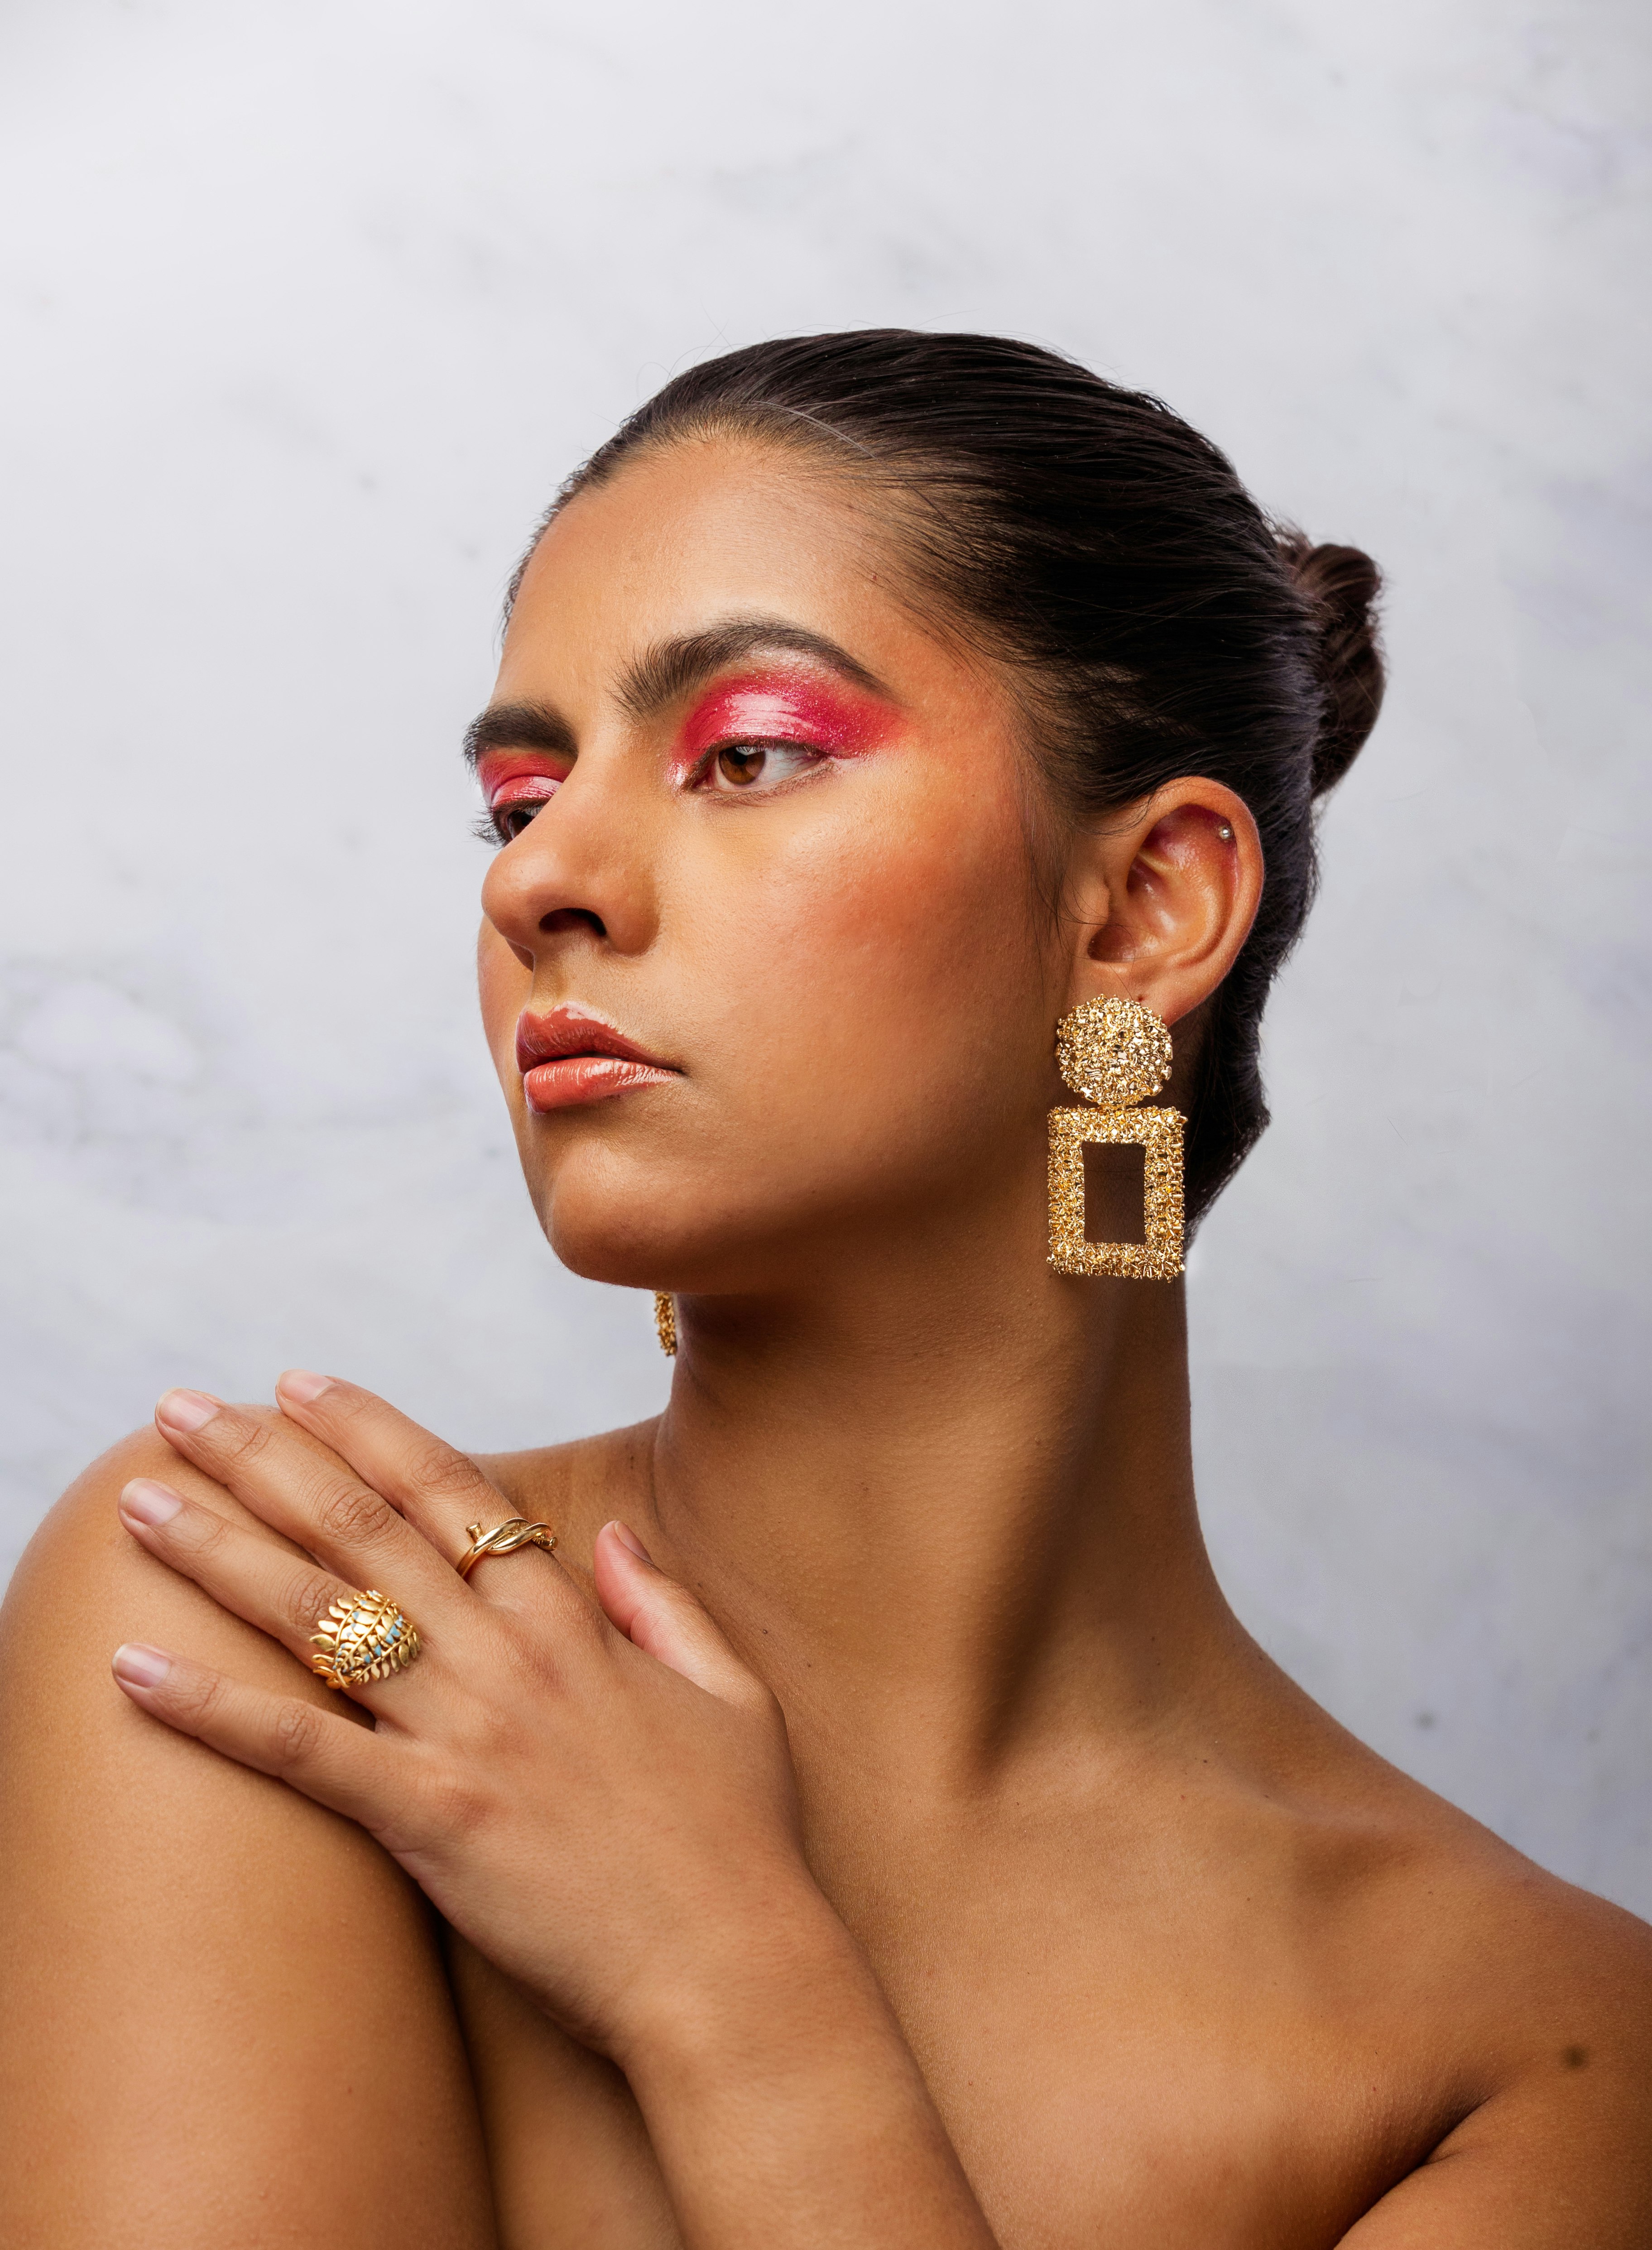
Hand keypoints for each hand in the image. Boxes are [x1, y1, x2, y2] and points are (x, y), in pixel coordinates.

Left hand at [110, 1374, 817, 2062]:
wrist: (736, 1968)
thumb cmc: (740, 1839)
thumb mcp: (730, 1693)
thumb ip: (664, 1604)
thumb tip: (611, 1536)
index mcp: (573, 1625)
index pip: (452, 1492)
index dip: (369, 1429)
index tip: (299, 1385)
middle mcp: (508, 1660)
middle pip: (363, 1530)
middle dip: (263, 1458)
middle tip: (181, 1409)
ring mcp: (466, 1736)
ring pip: (319, 1617)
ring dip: (217, 1550)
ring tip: (137, 1502)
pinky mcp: (432, 1822)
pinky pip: (302, 1753)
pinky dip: (213, 1709)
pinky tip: (134, 1671)